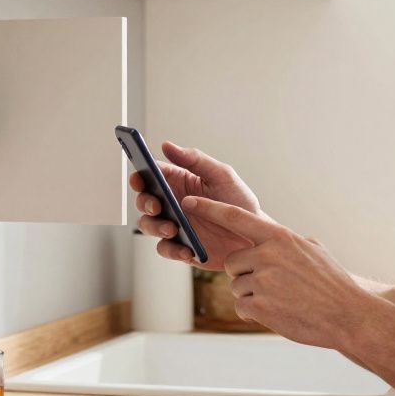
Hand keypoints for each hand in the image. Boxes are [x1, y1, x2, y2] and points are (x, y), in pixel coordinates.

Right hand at [129, 141, 264, 270]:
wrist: (255, 237)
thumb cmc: (240, 203)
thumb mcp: (222, 175)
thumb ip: (195, 159)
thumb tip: (167, 145)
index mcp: (180, 182)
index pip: (152, 175)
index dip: (140, 175)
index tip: (139, 177)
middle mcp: (173, 204)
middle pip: (145, 200)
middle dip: (145, 202)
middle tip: (157, 205)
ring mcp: (175, 226)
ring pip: (149, 225)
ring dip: (155, 226)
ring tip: (172, 228)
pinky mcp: (181, 248)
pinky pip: (166, 249)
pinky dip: (172, 250)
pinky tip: (186, 249)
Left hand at [180, 196, 377, 348]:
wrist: (347, 315)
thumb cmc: (332, 283)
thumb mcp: (314, 249)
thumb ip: (287, 241)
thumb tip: (274, 239)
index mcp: (279, 237)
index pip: (235, 217)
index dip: (209, 209)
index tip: (188, 203)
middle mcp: (267, 255)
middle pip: (234, 261)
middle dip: (246, 274)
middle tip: (273, 285)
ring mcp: (262, 281)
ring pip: (238, 286)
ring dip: (253, 295)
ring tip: (282, 299)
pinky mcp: (259, 307)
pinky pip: (241, 307)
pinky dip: (255, 313)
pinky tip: (279, 312)